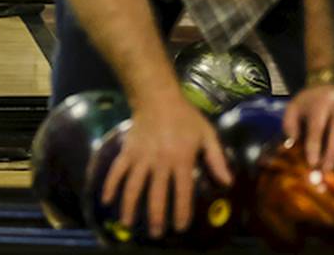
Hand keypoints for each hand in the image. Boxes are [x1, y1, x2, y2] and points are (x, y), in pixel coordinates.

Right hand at [102, 93, 232, 238]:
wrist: (156, 97)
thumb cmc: (185, 117)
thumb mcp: (207, 134)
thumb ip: (216, 159)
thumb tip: (227, 183)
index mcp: (181, 159)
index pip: (182, 192)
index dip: (181, 212)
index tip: (180, 227)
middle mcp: (159, 162)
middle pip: (156, 194)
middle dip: (156, 217)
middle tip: (156, 235)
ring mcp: (140, 157)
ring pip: (133, 186)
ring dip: (130, 206)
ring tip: (128, 224)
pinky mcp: (127, 151)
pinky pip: (116, 170)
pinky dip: (109, 185)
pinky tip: (105, 200)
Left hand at [283, 83, 333, 170]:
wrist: (329, 85)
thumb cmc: (308, 100)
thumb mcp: (293, 106)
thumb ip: (290, 124)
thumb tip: (292, 144)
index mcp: (320, 106)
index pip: (317, 129)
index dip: (315, 146)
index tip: (312, 163)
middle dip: (331, 156)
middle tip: (324, 173)